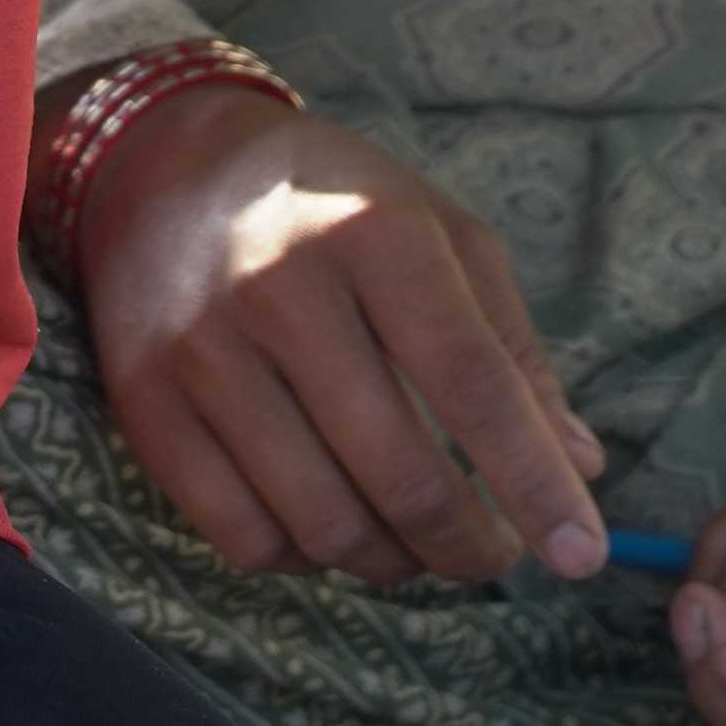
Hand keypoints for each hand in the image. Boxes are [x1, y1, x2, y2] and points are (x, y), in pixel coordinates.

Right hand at [65, 81, 611, 587]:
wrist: (162, 163)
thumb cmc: (329, 203)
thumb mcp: (437, 233)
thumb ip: (510, 348)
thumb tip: (577, 466)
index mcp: (372, 233)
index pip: (470, 382)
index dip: (533, 482)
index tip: (581, 557)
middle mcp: (280, 287)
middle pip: (398, 472)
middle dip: (468, 544)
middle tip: (497, 556)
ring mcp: (202, 349)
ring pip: (323, 522)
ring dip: (394, 562)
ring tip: (418, 543)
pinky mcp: (144, 400)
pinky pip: (244, 535)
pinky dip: (308, 559)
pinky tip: (333, 526)